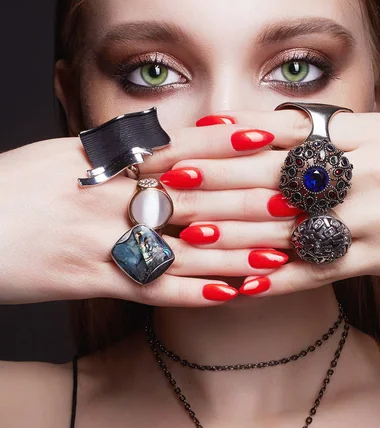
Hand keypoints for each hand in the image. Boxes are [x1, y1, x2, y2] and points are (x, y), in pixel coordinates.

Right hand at [0, 126, 287, 305]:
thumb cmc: (12, 190)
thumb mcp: (61, 155)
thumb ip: (114, 152)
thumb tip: (162, 141)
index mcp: (103, 160)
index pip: (182, 145)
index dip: (235, 139)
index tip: (280, 133)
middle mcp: (110, 197)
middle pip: (195, 196)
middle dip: (252, 198)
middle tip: (302, 199)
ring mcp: (102, 241)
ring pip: (185, 245)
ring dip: (237, 250)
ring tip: (284, 252)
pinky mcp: (91, 280)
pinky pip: (153, 288)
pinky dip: (196, 292)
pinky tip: (234, 294)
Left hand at [164, 111, 379, 296]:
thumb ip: (327, 130)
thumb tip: (261, 126)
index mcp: (362, 134)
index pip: (278, 135)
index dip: (225, 143)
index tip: (182, 148)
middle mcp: (362, 174)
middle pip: (273, 179)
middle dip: (214, 186)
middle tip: (166, 191)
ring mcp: (371, 220)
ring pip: (289, 229)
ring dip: (233, 233)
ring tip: (187, 235)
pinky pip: (317, 272)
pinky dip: (274, 280)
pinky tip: (236, 286)